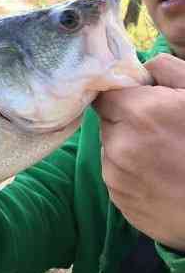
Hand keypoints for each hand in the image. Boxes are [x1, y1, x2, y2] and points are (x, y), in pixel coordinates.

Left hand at [93, 53, 184, 249]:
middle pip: (108, 124)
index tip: (140, 102)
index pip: (105, 95)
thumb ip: (167, 70)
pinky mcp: (121, 204)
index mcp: (138, 114)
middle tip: (161, 132)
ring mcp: (117, 179)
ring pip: (111, 153)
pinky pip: (118, 180)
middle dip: (127, 123)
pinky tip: (162, 180)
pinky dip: (133, 177)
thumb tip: (143, 68)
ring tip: (165, 159)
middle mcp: (119, 146)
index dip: (123, 97)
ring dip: (128, 150)